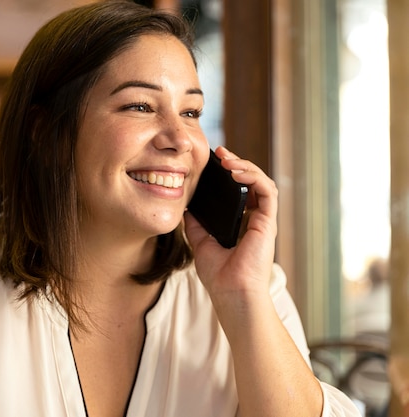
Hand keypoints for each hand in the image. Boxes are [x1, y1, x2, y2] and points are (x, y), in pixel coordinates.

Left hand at [183, 146, 277, 305]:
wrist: (231, 294)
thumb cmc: (219, 275)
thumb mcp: (199, 242)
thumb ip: (195, 223)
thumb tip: (185, 206)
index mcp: (241, 223)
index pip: (239, 191)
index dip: (229, 174)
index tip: (213, 163)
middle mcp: (254, 219)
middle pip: (251, 182)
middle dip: (237, 163)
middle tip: (220, 153)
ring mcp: (263, 220)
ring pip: (261, 182)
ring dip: (245, 166)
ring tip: (227, 160)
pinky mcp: (267, 222)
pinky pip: (267, 191)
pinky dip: (253, 177)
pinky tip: (236, 172)